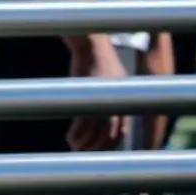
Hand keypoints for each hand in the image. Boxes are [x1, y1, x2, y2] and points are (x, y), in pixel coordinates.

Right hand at [65, 37, 126, 151]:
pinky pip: (83, 124)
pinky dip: (76, 135)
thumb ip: (110, 97)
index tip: (97, 149)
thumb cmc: (95, 60)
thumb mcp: (110, 79)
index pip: (122, 131)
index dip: (110, 144)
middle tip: (84, 151)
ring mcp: (104, 100)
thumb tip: (103, 114)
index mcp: (125, 100)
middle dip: (97, 148)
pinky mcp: (89, 96)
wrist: (90, 43)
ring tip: (74, 145)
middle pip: (111, 135)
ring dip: (85, 143)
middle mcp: (118, 101)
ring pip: (97, 133)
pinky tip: (70, 137)